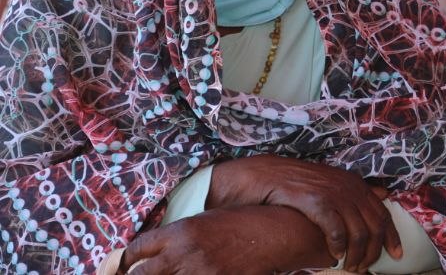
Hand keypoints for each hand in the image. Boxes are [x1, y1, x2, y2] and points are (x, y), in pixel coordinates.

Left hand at [122, 205, 334, 274]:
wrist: (275, 232)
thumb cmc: (243, 220)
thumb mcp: (207, 219)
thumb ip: (180, 235)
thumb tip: (160, 250)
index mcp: (180, 232)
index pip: (137, 248)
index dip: (128, 258)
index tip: (127, 263)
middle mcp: (183, 254)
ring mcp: (199, 273)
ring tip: (166, 273)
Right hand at [208, 154, 401, 271]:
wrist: (270, 175)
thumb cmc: (303, 184)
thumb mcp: (336, 183)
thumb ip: (358, 192)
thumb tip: (385, 195)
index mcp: (357, 185)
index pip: (383, 213)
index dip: (392, 236)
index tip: (397, 255)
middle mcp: (350, 188)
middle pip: (374, 226)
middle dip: (373, 251)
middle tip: (366, 268)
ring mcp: (334, 195)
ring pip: (358, 233)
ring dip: (356, 254)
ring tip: (350, 267)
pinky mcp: (317, 203)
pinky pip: (335, 230)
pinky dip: (338, 247)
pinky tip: (334, 257)